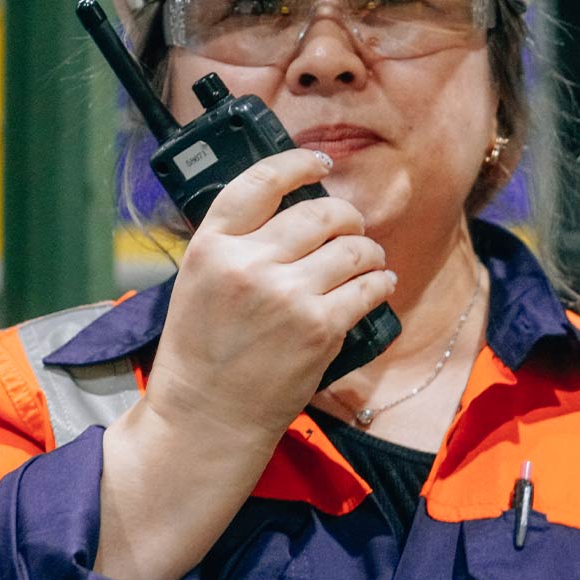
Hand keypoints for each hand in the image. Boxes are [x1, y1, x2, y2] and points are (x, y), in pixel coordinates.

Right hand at [143, 149, 396, 440]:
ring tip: (368, 259)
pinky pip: (369, 287)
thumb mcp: (199, 280)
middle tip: (351, 228)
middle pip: (319, 213)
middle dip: (345, 217)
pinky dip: (381, 282)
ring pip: (352, 248)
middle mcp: (249, 264)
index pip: (260, 181)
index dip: (298, 163)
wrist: (209, 415)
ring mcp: (288, 295)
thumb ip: (236, 242)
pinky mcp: (321, 327)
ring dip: (368, 251)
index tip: (320, 163)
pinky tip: (380, 284)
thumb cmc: (202, 349)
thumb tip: (292, 208)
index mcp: (212, 246)